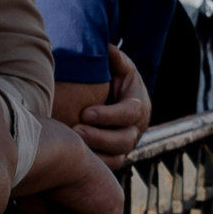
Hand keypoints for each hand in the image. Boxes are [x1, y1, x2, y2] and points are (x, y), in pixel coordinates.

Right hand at [14, 124, 124, 213]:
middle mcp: (98, 195)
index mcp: (81, 192)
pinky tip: (78, 207)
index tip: (49, 200)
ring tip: (67, 202)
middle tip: (57, 202)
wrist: (48, 159)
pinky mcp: (115, 207)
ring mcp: (108, 200)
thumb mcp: (34, 205)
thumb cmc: (36, 176)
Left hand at [75, 44, 150, 166]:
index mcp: (139, 106)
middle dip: (100, 137)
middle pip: (125, 140)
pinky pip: (109, 166)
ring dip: (96, 153)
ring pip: (118, 157)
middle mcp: (136, 128)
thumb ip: (115, 59)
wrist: (119, 99)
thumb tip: (108, 47)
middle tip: (76, 131)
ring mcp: (127, 145)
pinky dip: (94, 164)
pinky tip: (75, 158)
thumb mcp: (119, 67)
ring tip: (74, 144)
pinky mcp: (117, 156)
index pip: (130, 113)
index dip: (109, 115)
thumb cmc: (115, 79)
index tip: (86, 112)